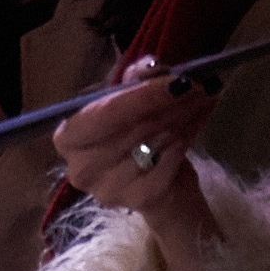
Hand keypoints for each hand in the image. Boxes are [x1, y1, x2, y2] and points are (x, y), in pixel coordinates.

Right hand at [54, 65, 217, 270]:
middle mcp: (82, 167)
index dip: (143, 95)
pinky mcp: (140, 200)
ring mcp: (109, 188)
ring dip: (183, 116)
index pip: (106, 113)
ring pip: (155, 141)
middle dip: (169, 102)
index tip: (177, 80)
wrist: (158, 184)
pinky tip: (197, 121)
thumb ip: (135, 77)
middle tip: (197, 84)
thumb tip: (155, 70)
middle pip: (133, 127)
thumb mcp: (128, 97)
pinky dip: (187, 137)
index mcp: (68, 137)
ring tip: (201, 97)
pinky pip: (170, 160)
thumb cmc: (134, 134)